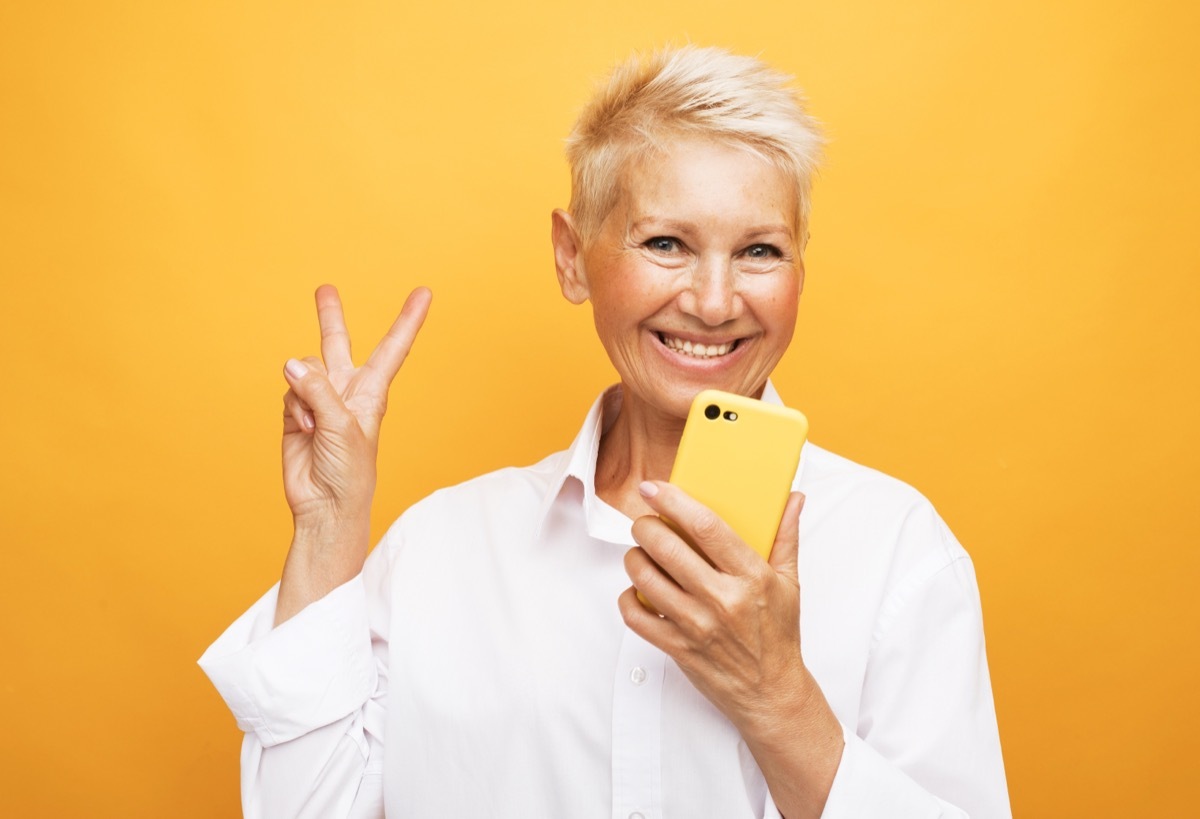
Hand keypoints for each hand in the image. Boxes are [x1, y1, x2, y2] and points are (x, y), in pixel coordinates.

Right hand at [281, 285, 430, 522]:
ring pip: (304, 370)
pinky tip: (302, 430)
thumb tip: (291, 363)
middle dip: (330, 316)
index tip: (425, 293)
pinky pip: (288, 392)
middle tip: (325, 288)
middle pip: (337, 343)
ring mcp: (319, 400)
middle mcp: (346, 390)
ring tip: (314, 424)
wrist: (326, 505)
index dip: (408, 319)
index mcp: (372, 391)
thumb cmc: (349, 471)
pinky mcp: (296, 413)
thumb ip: (318, 390)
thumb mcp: (342, 426)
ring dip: (304, 392)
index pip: (393, 347)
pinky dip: (293, 409)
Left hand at [618, 481, 841, 816]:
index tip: (654, 488)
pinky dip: (628, 598)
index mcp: (752, 576)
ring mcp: (698, 626)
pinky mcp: (678, 649)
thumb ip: (786, 537)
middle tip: (645, 522)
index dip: (674, 501)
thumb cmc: (779, 635)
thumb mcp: (789, 583)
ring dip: (634, 558)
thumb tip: (794, 498)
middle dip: (645, 526)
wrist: (772, 693)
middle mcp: (723, 599)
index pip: (706, 526)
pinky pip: (637, 617)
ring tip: (641, 553)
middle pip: (667, 548)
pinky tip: (638, 590)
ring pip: (646, 578)